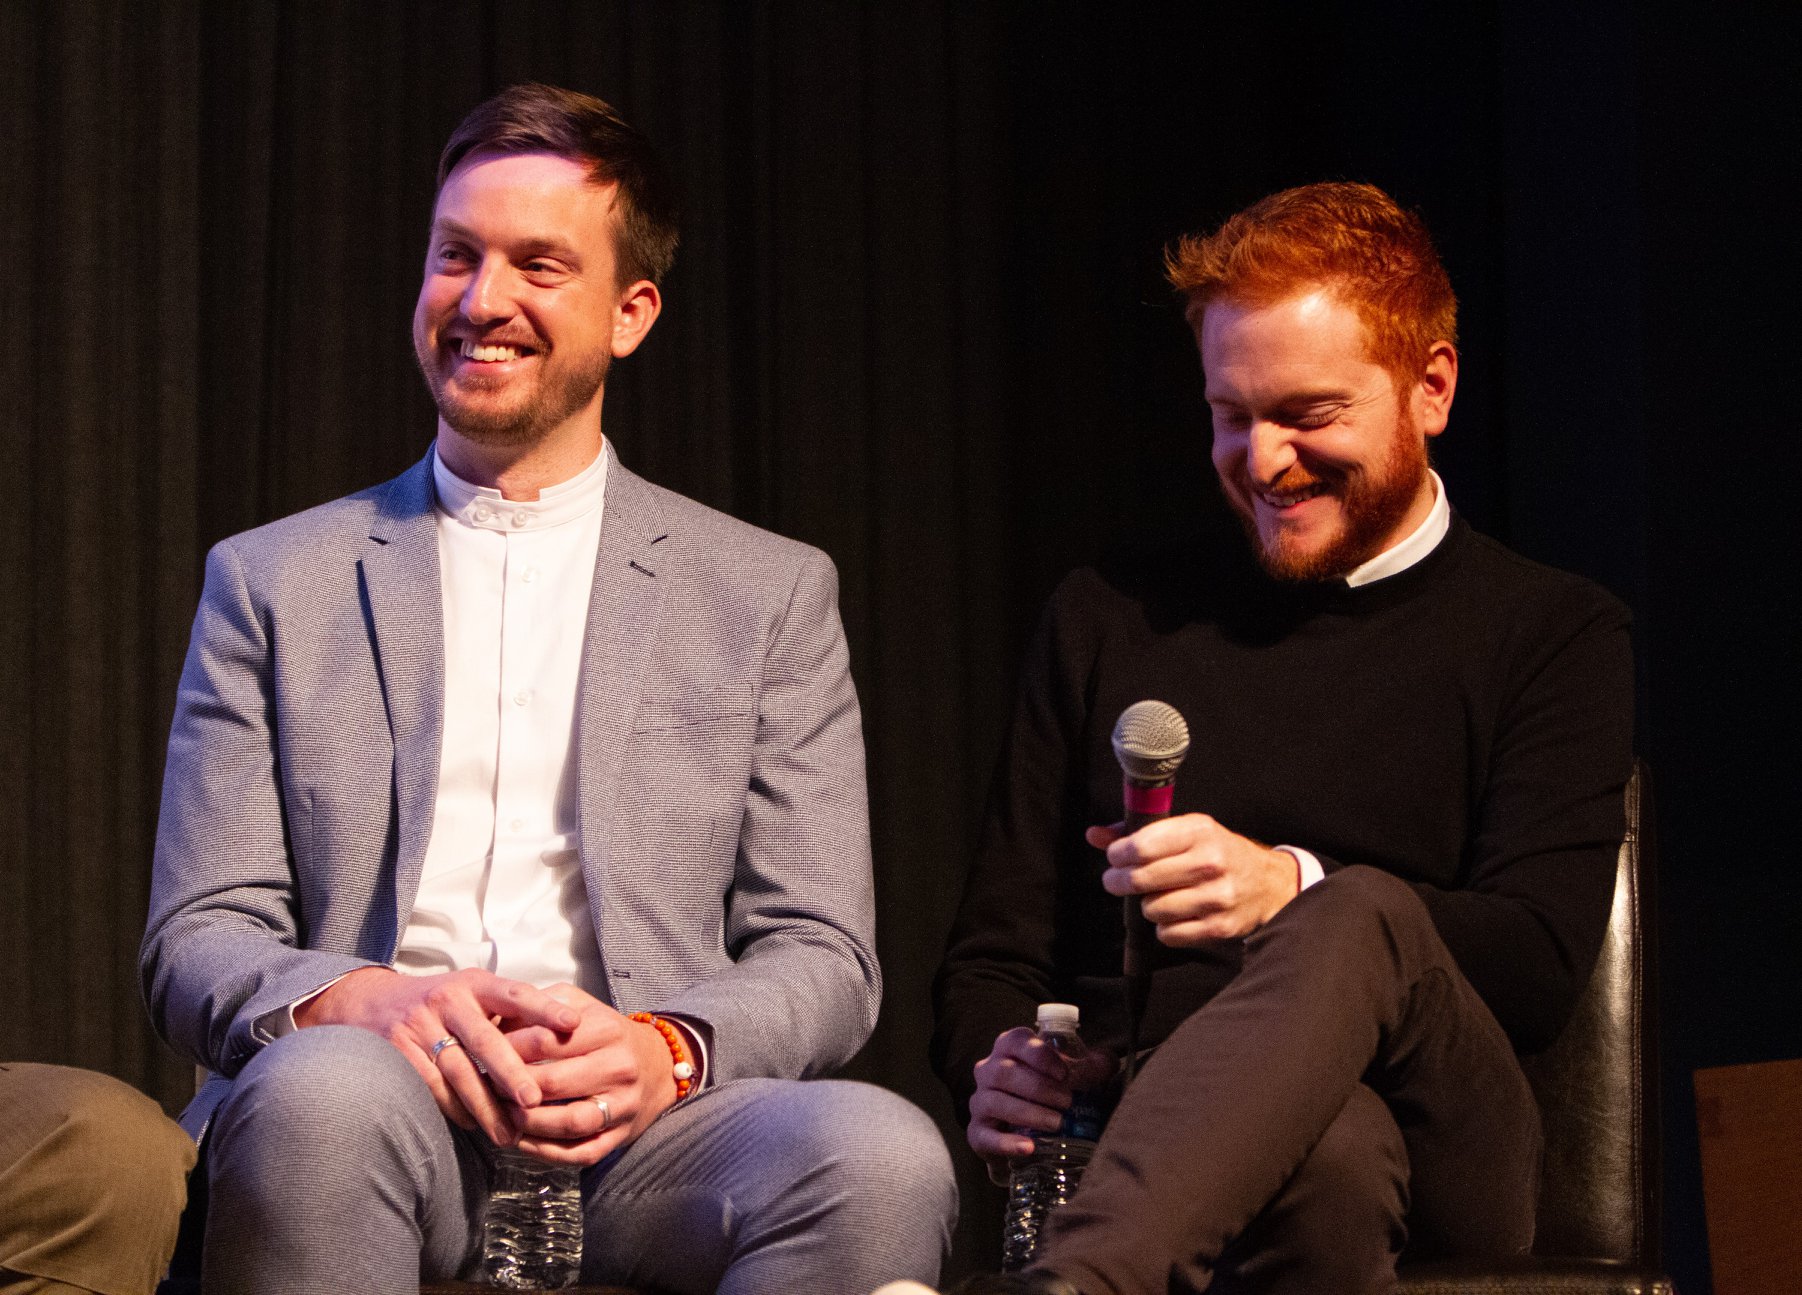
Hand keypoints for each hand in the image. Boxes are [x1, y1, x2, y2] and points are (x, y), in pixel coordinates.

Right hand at [294, 966, 579, 1145]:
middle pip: (485, 1040)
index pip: (515, 993)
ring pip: (457, 1072)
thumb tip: (565, 1034)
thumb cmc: (440, 1003)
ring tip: (509, 1133)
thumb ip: (507, 1012)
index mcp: (474, 983)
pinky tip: (473, 1125)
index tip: (574, 1023)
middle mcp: (448, 1000)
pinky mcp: (396, 1052)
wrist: (369, 1002)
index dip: (545, 1008)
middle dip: (511, 1072)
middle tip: (534, 1101)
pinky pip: (430, 1087)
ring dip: (484, 1106)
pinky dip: (454, 1109)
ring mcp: (419, 1026)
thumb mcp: (471, 993)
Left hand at [498, 984, 680, 1166]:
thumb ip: (542, 1006)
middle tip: (487, 1087)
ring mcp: (623, 1105)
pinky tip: (522, 1140)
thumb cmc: (607, 1033)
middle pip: (553, 1083)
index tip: (486, 1053)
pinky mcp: (621, 1136)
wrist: (659, 1064)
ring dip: (528, 1124)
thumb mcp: (582, 1006)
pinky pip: (580, 1152)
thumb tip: (496, 1021)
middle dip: (512, 1089)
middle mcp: (619, 1067)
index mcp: (607, 1030)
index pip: (546, 1041)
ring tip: (503, 1115)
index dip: (509, 1049)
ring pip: (568, 1123)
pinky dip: (546, 1152)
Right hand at [967, 1027, 1114, 1183]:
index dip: (1039, 1055)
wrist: (1031, 1133)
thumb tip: (1106, 1063)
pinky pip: (984, 1136)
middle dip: (1038, 1087)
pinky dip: (1006, 1142)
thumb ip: (1093, 1065)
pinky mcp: (977, 1132)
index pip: (1016, 1041)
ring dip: (1028, 1112)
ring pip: (994, 1101)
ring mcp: (980, 1101)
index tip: (1065, 1073)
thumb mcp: (1075, 1074)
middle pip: (1004, 1071)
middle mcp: (989, 1070)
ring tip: (1057, 1123)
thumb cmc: (1052, 1092)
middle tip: (1067, 1103)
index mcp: (1010, 1048)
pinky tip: (1029, 1147)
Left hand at [1091, 813, 1299, 943]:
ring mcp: (1216, 897)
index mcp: (1199, 831)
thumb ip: (1137, 832)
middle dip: (1121, 881)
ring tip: (1157, 897)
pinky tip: (1174, 915)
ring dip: (1147, 905)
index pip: (1143, 844)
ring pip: (1152, 909)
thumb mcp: (1185, 831)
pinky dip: (1164, 928)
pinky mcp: (1219, 927)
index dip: (1119, 854)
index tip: (1116, 858)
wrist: (1267, 884)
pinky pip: (1168, 934)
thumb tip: (1093, 835)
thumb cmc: (1217, 853)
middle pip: (1142, 879)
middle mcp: (1210, 862)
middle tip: (1118, 881)